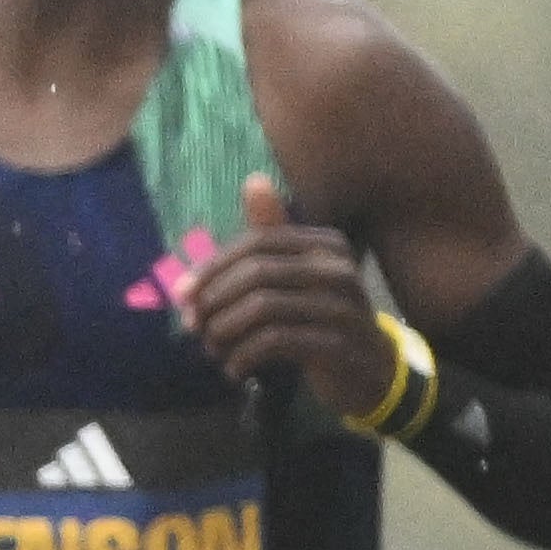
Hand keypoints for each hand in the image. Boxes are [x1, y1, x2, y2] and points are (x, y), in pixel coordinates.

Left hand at [183, 171, 382, 398]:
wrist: (368, 370)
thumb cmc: (319, 317)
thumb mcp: (296, 274)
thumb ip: (271, 234)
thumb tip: (254, 180)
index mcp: (327, 246)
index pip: (256, 243)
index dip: (212, 268)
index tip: (182, 297)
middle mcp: (340, 270)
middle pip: (257, 273)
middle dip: (214, 301)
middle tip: (193, 328)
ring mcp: (344, 307)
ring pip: (263, 308)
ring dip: (224, 332)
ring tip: (212, 349)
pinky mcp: (339, 345)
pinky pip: (276, 342)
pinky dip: (243, 356)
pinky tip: (234, 370)